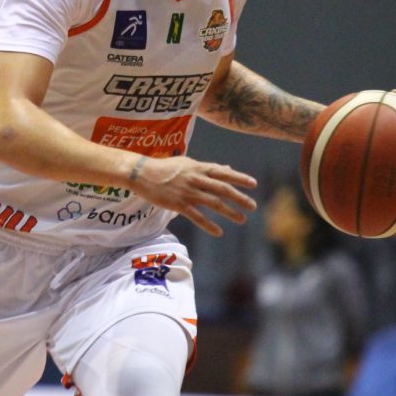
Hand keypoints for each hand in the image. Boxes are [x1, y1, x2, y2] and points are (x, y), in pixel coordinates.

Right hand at [131, 155, 257, 236]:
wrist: (142, 173)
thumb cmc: (165, 167)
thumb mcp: (188, 163)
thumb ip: (207, 167)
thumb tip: (227, 168)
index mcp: (198, 168)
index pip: (223, 172)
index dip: (239, 178)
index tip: (253, 184)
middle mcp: (195, 179)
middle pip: (222, 188)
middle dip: (239, 197)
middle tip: (253, 206)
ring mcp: (187, 192)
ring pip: (213, 203)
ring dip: (229, 211)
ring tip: (241, 219)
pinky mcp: (178, 204)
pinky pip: (197, 216)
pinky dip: (209, 225)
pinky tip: (219, 232)